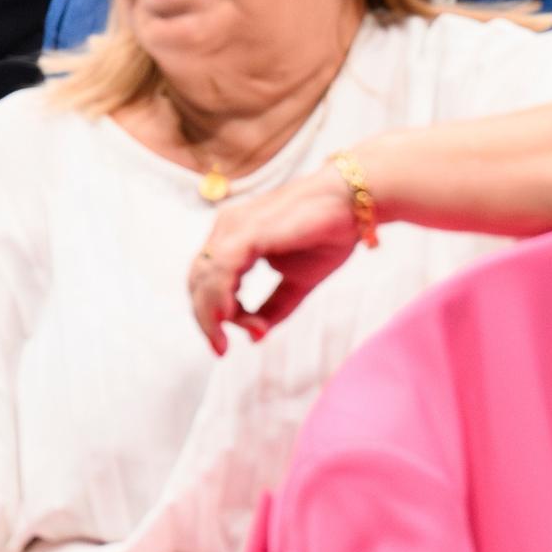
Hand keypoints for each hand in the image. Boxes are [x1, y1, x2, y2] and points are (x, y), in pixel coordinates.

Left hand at [189, 166, 363, 354]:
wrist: (354, 203)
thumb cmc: (326, 235)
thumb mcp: (296, 283)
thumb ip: (273, 308)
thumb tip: (253, 338)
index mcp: (232, 239)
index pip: (205, 281)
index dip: (210, 314)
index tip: (230, 342)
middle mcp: (226, 230)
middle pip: (197, 280)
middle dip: (204, 319)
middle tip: (220, 348)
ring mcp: (234, 227)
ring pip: (203, 276)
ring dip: (210, 313)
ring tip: (225, 339)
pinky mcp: (249, 230)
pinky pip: (222, 267)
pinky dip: (220, 294)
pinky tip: (228, 316)